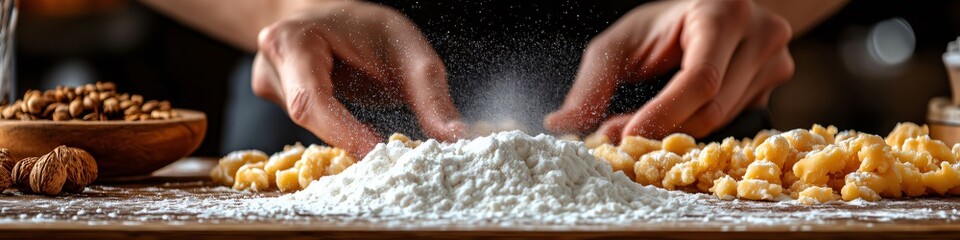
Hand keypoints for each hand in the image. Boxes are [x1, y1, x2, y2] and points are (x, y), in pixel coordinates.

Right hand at [252, 2, 464, 156]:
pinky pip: (307, 126)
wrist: (330, 16)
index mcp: (294, 41)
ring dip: (343, 135)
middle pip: (305, 117)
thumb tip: (455, 137)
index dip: (343, 132)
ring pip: (307, 127)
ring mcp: (266, 82)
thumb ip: (430, 93)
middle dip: (345, 138)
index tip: (377, 152)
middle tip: (383, 156)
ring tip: (374, 134)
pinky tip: (354, 128)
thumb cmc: (367, 27)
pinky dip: (335, 132)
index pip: (312, 99)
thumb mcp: (406, 48)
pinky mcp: (274, 99)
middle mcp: (271, 62)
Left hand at [545, 0, 794, 142]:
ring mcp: (776, 59)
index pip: (700, 79)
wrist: (710, 8)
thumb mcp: (621, 43)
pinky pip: (736, 121)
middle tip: (620, 136)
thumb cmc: (663, 25)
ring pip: (724, 121)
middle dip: (663, 128)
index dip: (663, 115)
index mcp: (722, 14)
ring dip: (679, 131)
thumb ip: (592, 83)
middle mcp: (760, 34)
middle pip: (713, 108)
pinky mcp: (777, 82)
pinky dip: (699, 126)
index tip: (626, 137)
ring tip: (642, 124)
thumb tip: (560, 124)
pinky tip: (676, 118)